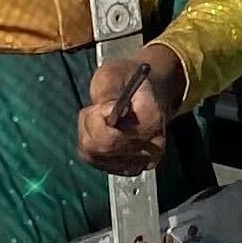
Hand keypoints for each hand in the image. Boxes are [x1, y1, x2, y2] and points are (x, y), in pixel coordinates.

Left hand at [79, 46, 189, 174]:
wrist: (139, 92)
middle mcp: (151, 147)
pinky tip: (101, 131)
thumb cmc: (126, 80)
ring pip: (94, 155)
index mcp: (152, 120)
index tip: (104, 104)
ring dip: (89, 134)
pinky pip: (94, 159)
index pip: (111, 136)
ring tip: (100, 118)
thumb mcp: (114, 74)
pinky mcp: (128, 168)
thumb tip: (109, 113)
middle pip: (102, 147)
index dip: (98, 118)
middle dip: (91, 125)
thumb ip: (110, 91)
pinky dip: (90, 144)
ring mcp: (140, 161)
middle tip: (99, 109)